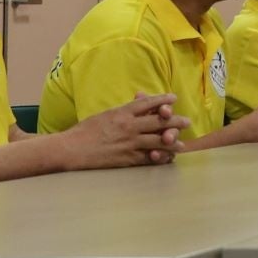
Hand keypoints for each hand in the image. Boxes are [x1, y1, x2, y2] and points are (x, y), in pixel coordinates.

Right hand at [61, 95, 187, 167]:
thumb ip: (122, 111)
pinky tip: (167, 158)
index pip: (147, 103)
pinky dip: (159, 157)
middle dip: (175, 121)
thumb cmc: (83, 131)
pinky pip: (148, 158)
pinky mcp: (127, 159)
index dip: (162, 100)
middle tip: (186, 122)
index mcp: (121, 113)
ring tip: (181, 144)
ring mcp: (129, 143)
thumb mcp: (104, 115)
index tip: (173, 98)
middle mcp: (129, 126)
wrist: (70, 149)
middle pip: (158, 121)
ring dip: (172, 142)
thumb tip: (137, 104)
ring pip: (158, 141)